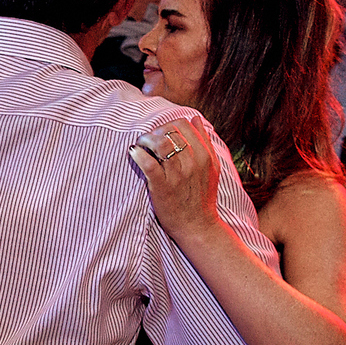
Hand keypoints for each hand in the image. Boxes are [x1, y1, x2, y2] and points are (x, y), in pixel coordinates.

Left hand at [128, 116, 223, 241]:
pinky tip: (134, 153)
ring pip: (160, 142)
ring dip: (145, 140)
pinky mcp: (163, 186)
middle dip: (154, 131)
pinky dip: (138, 154)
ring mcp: (178, 174)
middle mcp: (194, 162)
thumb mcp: (211, 168)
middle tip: (147, 140)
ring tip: (140, 146)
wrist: (197, 226)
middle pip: (170, 130)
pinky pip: (148, 163)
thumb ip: (205, 143)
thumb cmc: (201, 197)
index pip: (184, 123)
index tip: (159, 134)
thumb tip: (195, 119)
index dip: (167, 124)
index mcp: (205, 155)